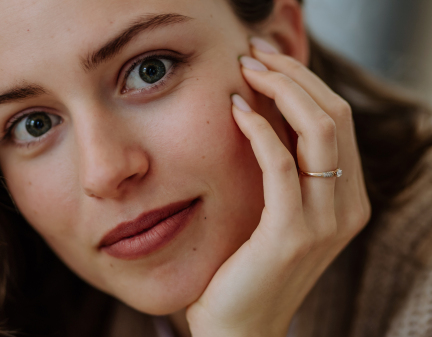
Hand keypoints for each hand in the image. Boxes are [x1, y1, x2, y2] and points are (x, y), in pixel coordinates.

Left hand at [185, 38, 370, 336]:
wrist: (239, 327)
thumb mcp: (273, 210)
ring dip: (282, 91)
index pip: (338, 120)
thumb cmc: (246, 265)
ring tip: (246, 70)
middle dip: (295, 76)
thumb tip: (261, 112)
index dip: (305, 81)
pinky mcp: (291, 234)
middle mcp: (346, 207)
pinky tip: (235, 109)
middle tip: (256, 54)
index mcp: (346, 198)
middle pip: (335, 116)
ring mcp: (324, 222)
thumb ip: (281, 169)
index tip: (268, 59)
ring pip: (319, 131)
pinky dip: (259, 129)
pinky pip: (280, 165)